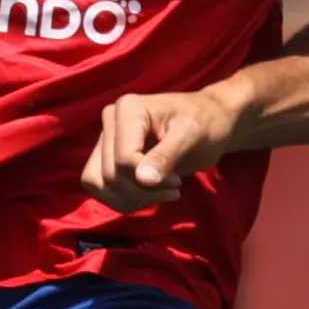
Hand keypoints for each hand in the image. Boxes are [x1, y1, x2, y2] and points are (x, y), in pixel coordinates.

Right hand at [84, 87, 243, 209]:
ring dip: (132, 199)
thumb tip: (142, 179)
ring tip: (162, 192)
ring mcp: (105, 139)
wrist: (210, 122)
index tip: (177, 182)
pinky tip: (150, 194)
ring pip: (99, 185)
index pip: (123, 159)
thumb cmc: (206, 123)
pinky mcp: (107, 157)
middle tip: (174, 188)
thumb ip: (167, 155)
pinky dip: (125, 199)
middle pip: (110, 175)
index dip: (149, 179)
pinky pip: (100, 188)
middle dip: (143, 192)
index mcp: (128, 109)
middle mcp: (110, 121)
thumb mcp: (192, 136)